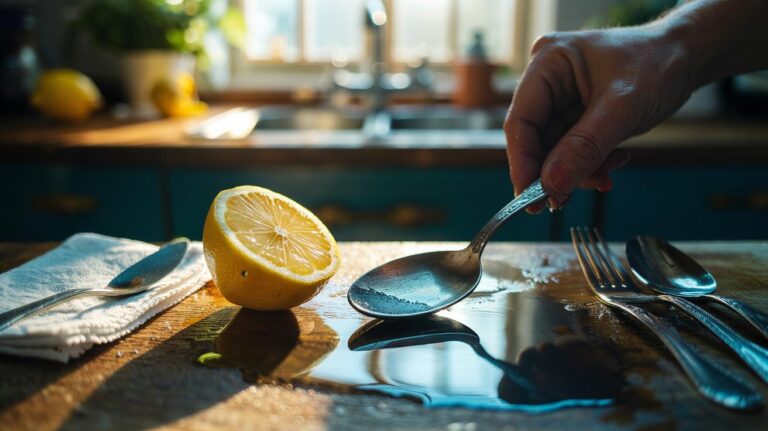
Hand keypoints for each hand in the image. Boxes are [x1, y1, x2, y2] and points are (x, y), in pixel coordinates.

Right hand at [504, 24, 694, 210]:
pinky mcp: (577, 116)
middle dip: (554, 171)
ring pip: (554, 151)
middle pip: (534, 139)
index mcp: (548, 64)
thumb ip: (585, 147)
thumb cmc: (658, 64)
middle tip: (563, 201)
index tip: (529, 198)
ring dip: (577, 172)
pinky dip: (590, 165)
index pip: (521, 121)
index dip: (522, 162)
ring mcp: (562, 100)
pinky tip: (614, 164)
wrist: (689, 58)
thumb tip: (551, 184)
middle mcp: (548, 81)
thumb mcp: (622, 107)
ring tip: (604, 179)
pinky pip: (572, 151)